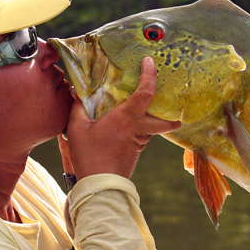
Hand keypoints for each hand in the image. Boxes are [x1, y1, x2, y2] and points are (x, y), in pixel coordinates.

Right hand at [61, 57, 180, 180]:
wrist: (100, 187)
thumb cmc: (89, 156)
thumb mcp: (77, 129)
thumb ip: (78, 108)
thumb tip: (76, 94)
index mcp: (127, 118)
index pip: (146, 92)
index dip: (150, 75)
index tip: (150, 62)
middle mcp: (139, 129)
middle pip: (166, 121)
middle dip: (172, 114)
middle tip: (171, 101)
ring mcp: (139, 144)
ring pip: (152, 129)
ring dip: (151, 119)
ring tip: (138, 109)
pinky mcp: (135, 154)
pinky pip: (141, 137)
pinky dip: (138, 129)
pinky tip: (124, 128)